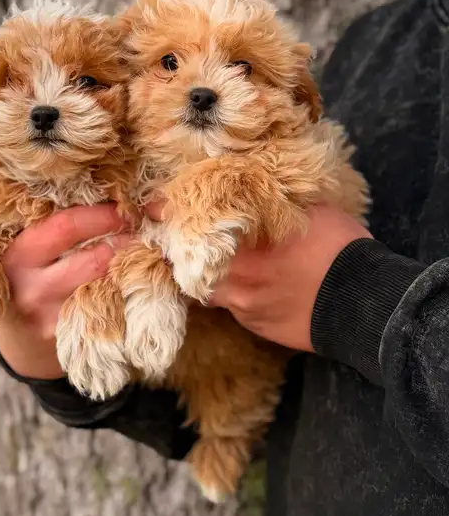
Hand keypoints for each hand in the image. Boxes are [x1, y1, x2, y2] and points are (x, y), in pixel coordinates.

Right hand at [0, 204, 132, 378]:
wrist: (19, 340)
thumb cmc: (30, 278)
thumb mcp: (30, 249)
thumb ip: (58, 225)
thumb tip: (114, 197)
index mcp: (18, 255)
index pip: (66, 227)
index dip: (103, 215)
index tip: (127, 207)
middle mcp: (31, 289)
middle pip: (94, 259)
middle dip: (126, 240)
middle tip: (145, 229)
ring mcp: (51, 319)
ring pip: (107, 286)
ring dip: (131, 266)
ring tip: (145, 251)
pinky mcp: (70, 340)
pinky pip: (109, 309)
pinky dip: (127, 292)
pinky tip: (135, 282)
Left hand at [144, 201, 371, 350]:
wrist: (365, 306)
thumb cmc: (339, 249)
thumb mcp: (308, 209)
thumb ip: (272, 201)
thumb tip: (253, 187)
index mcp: (242, 245)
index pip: (186, 227)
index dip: (164, 215)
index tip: (150, 208)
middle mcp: (234, 278)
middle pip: (186, 266)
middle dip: (179, 253)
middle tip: (176, 239)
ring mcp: (243, 307)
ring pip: (209, 290)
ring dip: (208, 276)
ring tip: (220, 263)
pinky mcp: (256, 327)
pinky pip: (234, 308)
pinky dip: (236, 295)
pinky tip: (254, 286)